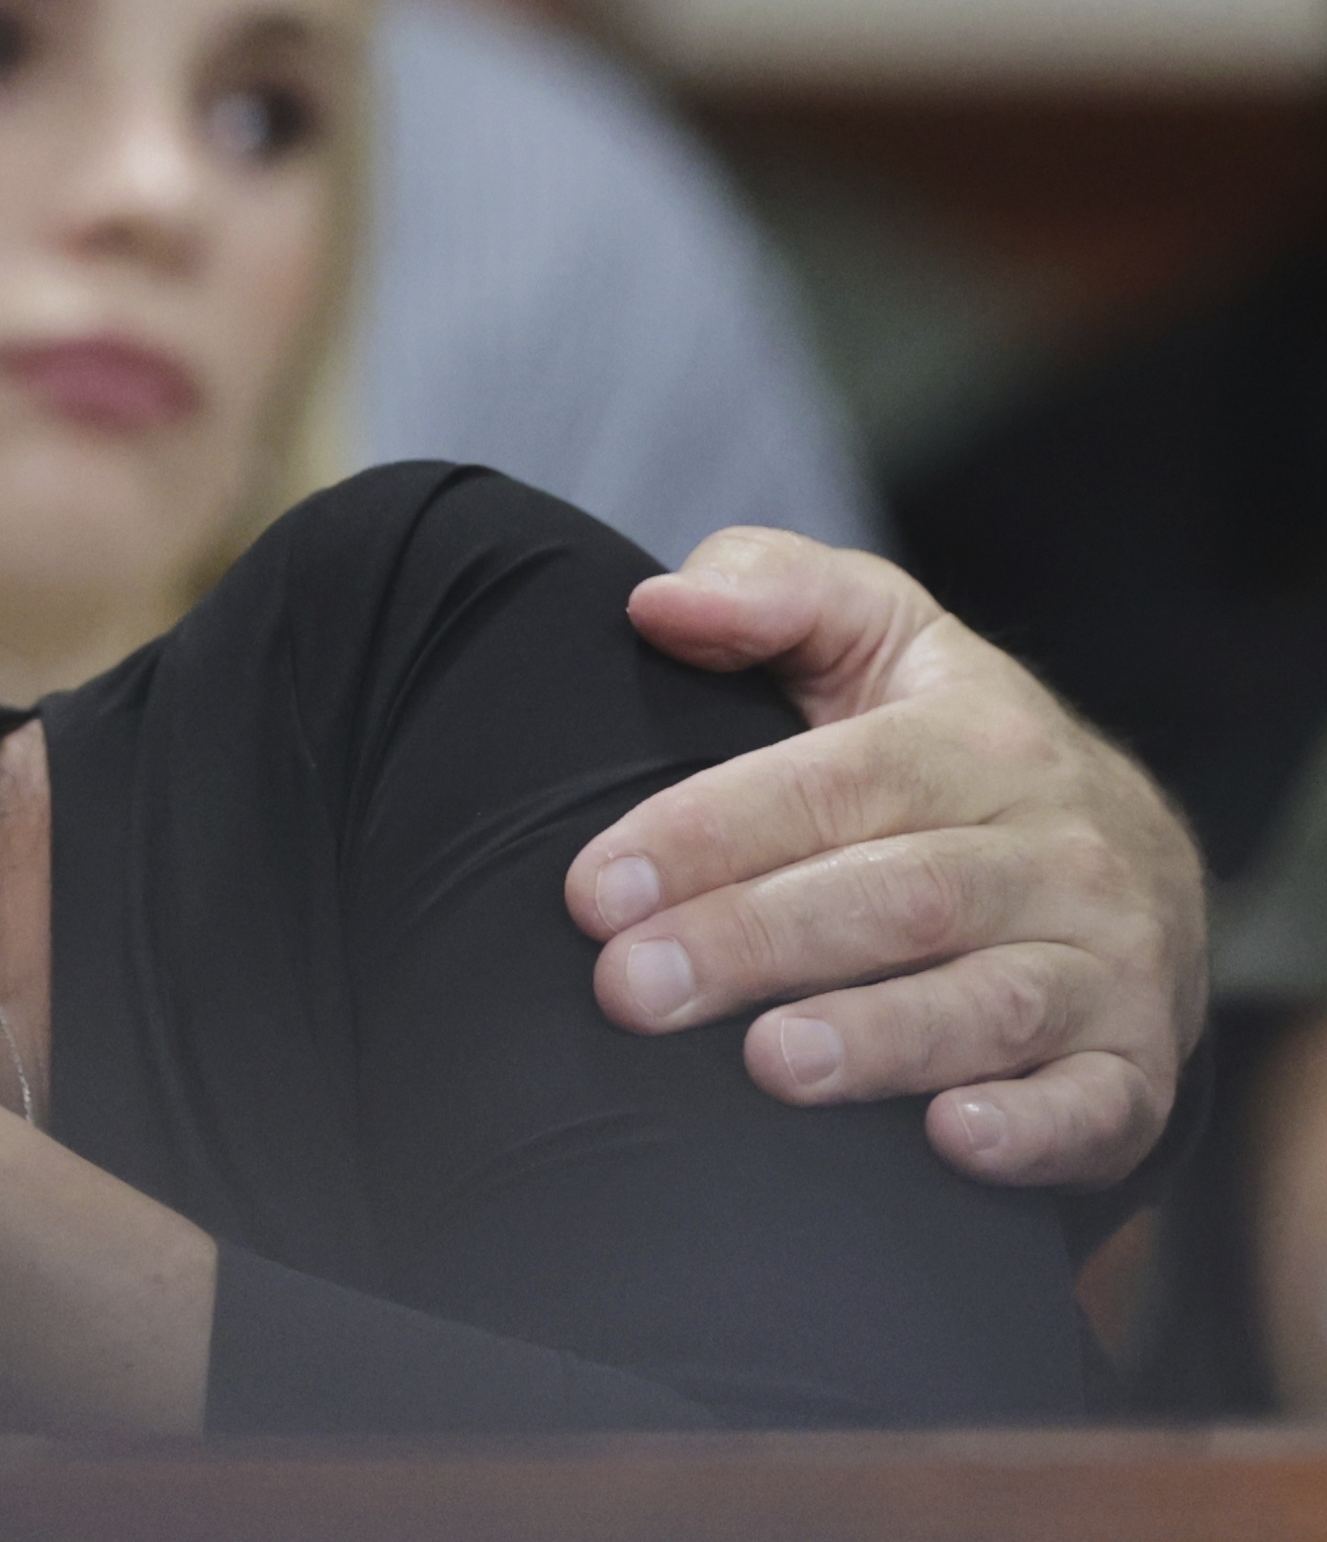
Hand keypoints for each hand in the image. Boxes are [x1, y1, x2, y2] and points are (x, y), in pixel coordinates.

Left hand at [565, 528, 1204, 1188]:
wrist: (1134, 860)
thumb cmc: (949, 745)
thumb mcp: (876, 634)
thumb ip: (769, 591)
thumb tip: (657, 602)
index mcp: (978, 738)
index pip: (833, 782)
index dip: (708, 833)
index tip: (594, 890)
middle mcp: (1058, 850)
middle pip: (897, 897)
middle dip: (753, 943)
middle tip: (630, 989)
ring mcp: (1108, 963)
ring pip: (991, 1003)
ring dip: (878, 1039)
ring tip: (767, 1063)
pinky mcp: (1136, 1067)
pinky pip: (1096, 1106)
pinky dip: (1030, 1129)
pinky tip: (948, 1139)